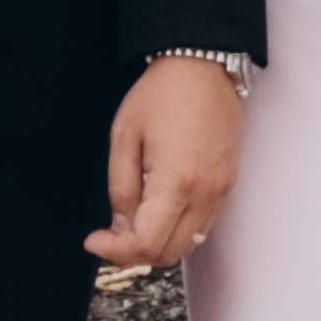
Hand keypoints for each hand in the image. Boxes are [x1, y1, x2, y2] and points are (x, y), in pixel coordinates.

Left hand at [88, 57, 241, 267]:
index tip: (94, 240)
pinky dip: (177, 231)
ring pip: (188, 245)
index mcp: (176, 182)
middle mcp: (205, 193)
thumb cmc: (162, 94)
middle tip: (108, 236)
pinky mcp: (227, 185)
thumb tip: (120, 226)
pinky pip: (202, 226)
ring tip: (130, 225)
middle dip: (133, 253)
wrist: (202, 66)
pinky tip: (156, 213)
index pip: (146, 243)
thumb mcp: (124, 139)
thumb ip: (120, 189)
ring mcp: (220, 191)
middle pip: (169, 253)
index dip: (115, 251)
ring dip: (157, 245)